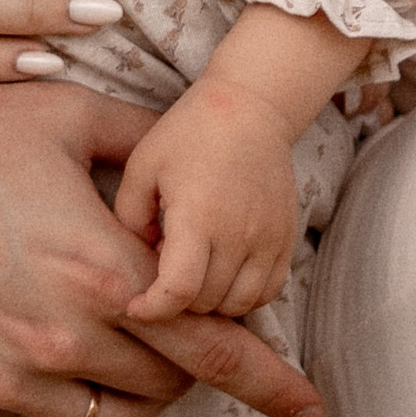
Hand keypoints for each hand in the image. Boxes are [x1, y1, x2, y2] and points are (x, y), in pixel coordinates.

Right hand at [0, 73, 325, 416]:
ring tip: (110, 342)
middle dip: (183, 364)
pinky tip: (20, 335)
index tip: (310, 409)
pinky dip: (46, 388)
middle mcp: (62, 341)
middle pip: (165, 387)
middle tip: (171, 328)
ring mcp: (6, 383)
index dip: (269, 381)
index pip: (213, 347)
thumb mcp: (60, 114)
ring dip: (126, 388)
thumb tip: (185, 154)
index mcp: (102, 272)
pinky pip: (31, 415)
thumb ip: (139, 140)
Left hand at [116, 79, 300, 320]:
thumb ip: (130, 217)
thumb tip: (140, 260)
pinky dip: (243, 297)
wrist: (250, 107)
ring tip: (192, 277)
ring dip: (211, 303)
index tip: (135, 306)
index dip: (154, 309)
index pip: (179, 289)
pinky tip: (222, 275)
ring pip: (240, 305)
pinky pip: (268, 291)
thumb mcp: (143, 166)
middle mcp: (238, 233)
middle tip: (162, 277)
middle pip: (207, 302)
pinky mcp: (286, 238)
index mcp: (198, 214)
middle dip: (178, 301)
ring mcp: (268, 238)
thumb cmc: (188, 133)